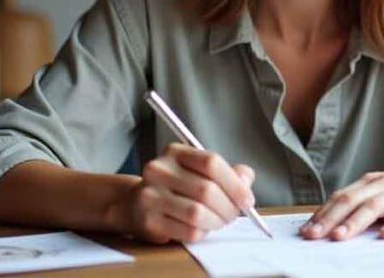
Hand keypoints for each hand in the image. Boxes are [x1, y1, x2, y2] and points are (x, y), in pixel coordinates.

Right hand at [119, 143, 255, 243]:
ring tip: (219, 222)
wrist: (136, 204)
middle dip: (229, 207)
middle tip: (234, 215)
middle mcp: (159, 169)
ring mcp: (150, 195)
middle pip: (206, 190)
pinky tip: (201, 228)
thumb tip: (246, 179)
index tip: (247, 200)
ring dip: (217, 222)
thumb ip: (227, 173)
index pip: (211, 162)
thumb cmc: (177, 187)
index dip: (235, 183)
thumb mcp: (199, 171)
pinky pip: (187, 231)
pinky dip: (202, 232)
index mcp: (175, 152)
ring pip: (197, 213)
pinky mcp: (148, 220)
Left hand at [299, 155, 383, 240]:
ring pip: (373, 206)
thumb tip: (339, 223)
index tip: (305, 230)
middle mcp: (383, 184)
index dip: (321, 212)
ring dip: (354, 222)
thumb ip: (368, 204)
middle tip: (312, 235)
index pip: (341, 197)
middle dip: (329, 219)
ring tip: (339, 237)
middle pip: (351, 201)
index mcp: (372, 182)